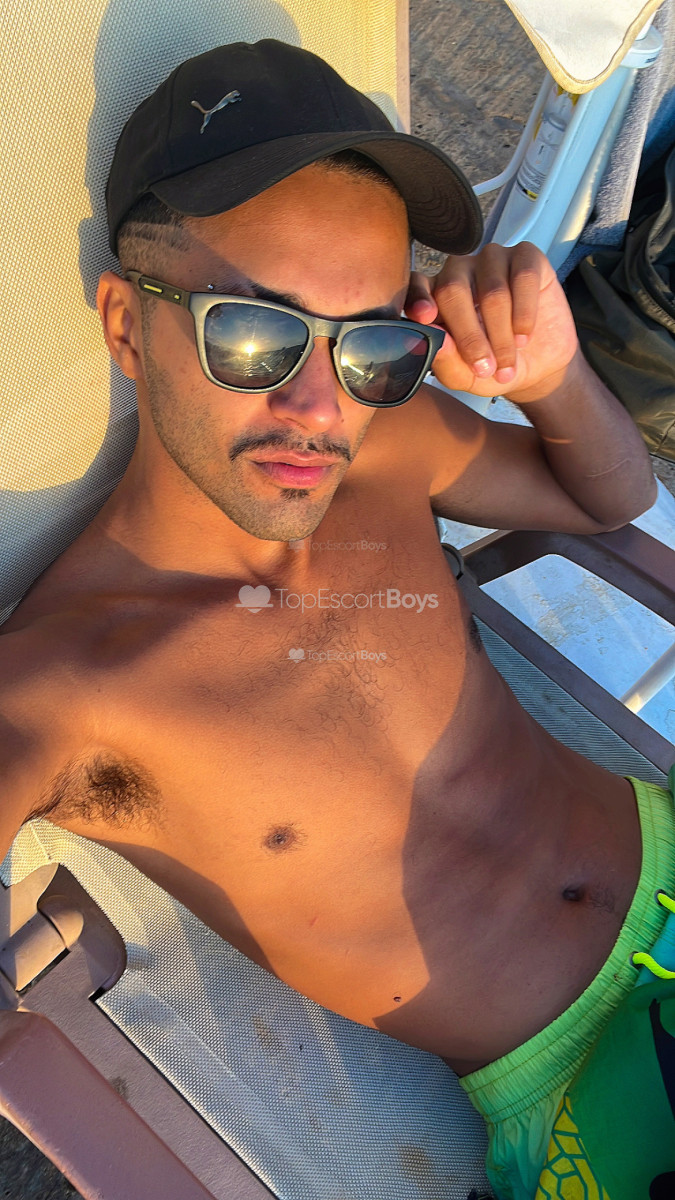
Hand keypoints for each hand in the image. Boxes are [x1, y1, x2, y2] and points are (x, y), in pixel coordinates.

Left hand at [404, 242, 579, 400]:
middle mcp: (459, 270)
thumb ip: (447, 362)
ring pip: (492, 291)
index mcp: (434, 295)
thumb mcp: (465, 376)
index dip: (419, 298)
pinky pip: (524, 277)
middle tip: (485, 368)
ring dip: (502, 334)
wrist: (538, 366)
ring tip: (508, 363)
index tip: (425, 318)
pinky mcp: (526, 255)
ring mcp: (491, 259)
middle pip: (453, 290)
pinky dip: (525, 313)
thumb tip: (438, 342)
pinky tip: (524, 335)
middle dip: (470, 336)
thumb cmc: (492, 367)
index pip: (416, 286)